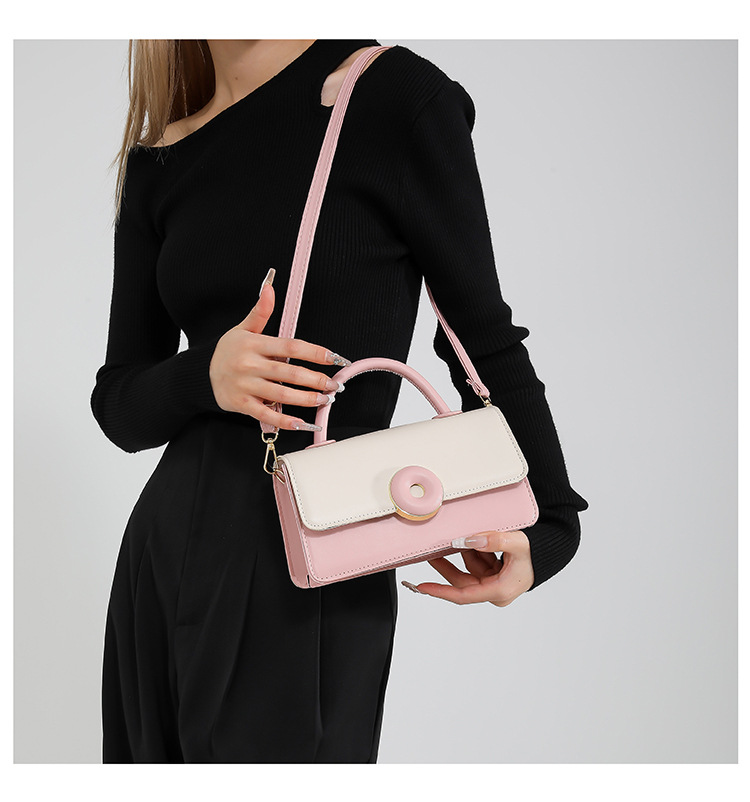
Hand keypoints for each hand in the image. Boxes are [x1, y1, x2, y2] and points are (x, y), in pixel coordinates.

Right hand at [208, 268, 350, 430]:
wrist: (202, 374)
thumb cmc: (228, 350)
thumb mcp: (243, 328)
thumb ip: (260, 311)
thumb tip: (270, 287)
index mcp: (255, 344)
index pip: (290, 347)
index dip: (315, 352)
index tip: (334, 358)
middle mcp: (250, 365)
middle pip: (289, 373)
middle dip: (315, 379)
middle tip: (333, 384)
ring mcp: (246, 386)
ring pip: (280, 394)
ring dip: (305, 399)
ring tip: (323, 399)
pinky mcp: (242, 404)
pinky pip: (266, 414)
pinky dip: (285, 421)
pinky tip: (302, 423)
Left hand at [401, 529, 533, 606]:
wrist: (552, 550)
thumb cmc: (538, 552)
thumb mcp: (517, 543)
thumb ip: (494, 541)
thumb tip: (469, 539)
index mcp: (499, 590)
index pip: (463, 594)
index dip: (441, 591)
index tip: (423, 587)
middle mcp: (495, 590)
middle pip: (461, 581)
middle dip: (445, 566)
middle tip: (429, 552)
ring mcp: (494, 582)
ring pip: (468, 569)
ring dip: (461, 554)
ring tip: (452, 539)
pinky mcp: (494, 574)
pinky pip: (476, 563)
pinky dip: (471, 551)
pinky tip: (469, 540)